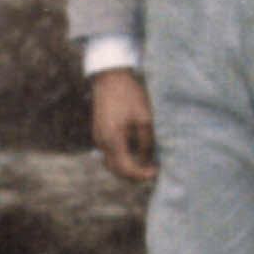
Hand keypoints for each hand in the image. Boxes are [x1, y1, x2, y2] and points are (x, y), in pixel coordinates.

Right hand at [91, 68, 157, 184]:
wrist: (111, 78)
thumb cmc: (130, 95)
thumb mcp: (144, 118)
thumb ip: (146, 142)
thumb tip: (149, 160)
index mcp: (113, 139)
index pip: (126, 168)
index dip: (141, 174)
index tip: (156, 172)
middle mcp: (101, 142)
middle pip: (116, 170)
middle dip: (134, 175)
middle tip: (152, 171)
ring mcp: (98, 138)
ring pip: (111, 162)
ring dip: (127, 167)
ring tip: (146, 164)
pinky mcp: (99, 133)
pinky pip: (109, 153)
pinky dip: (121, 158)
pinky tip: (136, 153)